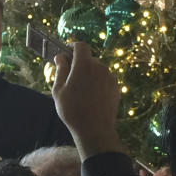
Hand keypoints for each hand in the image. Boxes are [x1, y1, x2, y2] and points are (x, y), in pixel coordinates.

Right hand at [52, 41, 125, 159]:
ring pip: (96, 69)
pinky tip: (90, 97)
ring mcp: (110, 77)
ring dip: (88, 74)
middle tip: (69, 78)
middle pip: (88, 59)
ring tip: (80, 91)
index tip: (65, 52)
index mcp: (84, 65)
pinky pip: (104, 79)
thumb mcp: (59, 90)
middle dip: (79, 64)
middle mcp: (99, 67)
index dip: (72, 46)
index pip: (80, 46)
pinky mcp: (116, 87)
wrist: (95, 130)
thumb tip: (60, 57)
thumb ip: (60, 70)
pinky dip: (97, 83)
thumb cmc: (73, 110)